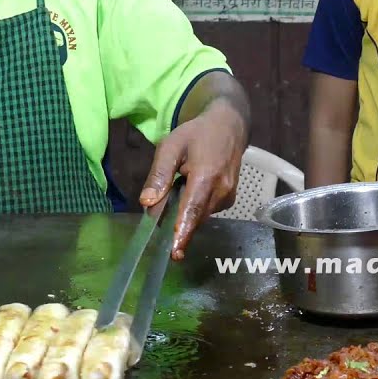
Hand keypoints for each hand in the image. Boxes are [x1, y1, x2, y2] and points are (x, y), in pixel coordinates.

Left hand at [140, 101, 247, 260]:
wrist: (230, 126)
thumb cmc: (197, 134)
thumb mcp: (171, 146)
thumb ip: (159, 175)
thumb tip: (147, 203)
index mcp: (207, 176)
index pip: (192, 209)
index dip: (182, 232)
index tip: (175, 252)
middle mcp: (222, 190)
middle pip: (194, 217)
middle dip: (176, 224)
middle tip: (159, 220)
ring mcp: (228, 197)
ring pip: (200, 217)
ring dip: (185, 214)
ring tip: (178, 189)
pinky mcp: (229, 200)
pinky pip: (206, 212)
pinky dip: (194, 209)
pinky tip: (189, 191)